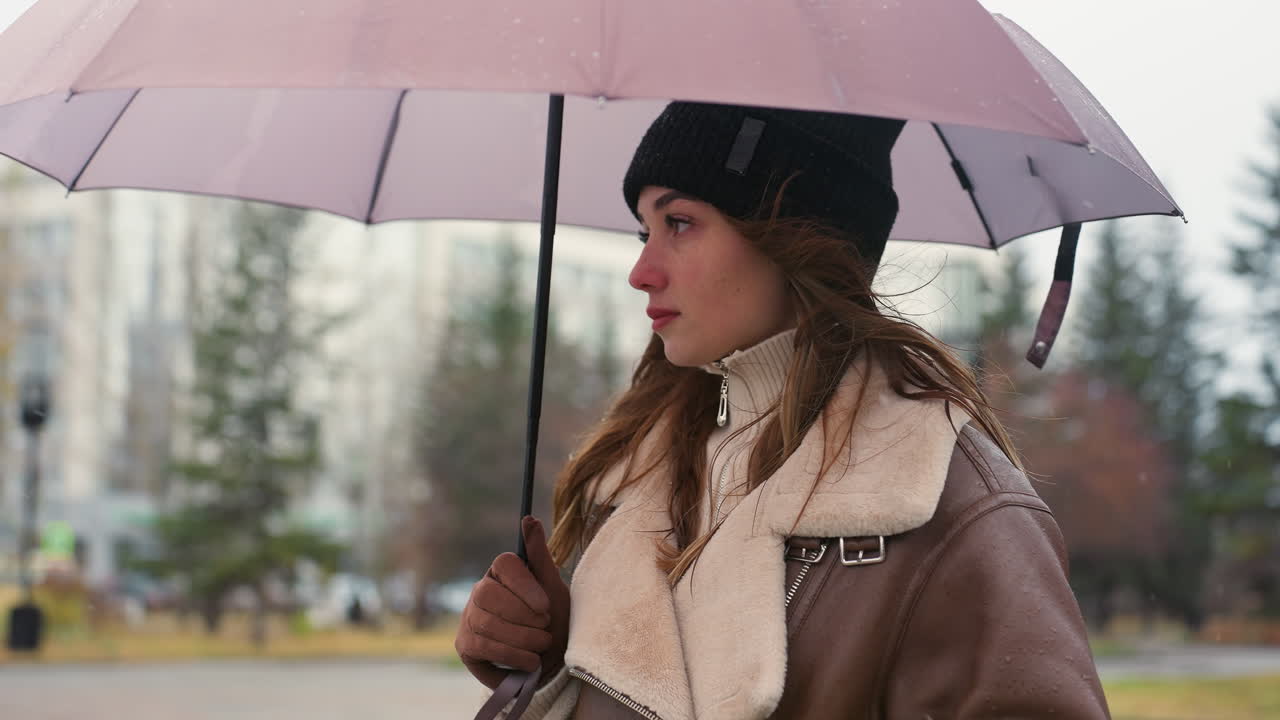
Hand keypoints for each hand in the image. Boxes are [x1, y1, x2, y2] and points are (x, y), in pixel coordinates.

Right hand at [455, 516, 570, 688]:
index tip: (545, 606)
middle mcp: (481, 590)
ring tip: (542, 645)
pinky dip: (512, 656)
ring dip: (522, 638)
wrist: (549, 660)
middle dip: (523, 616)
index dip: (524, 585)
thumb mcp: (553, 588)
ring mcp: (469, 617)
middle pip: (489, 594)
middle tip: (546, 627)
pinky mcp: (465, 644)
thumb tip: (529, 519)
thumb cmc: (552, 619)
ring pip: (488, 623)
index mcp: (502, 571)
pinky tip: (530, 661)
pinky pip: (484, 646)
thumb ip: (540, 555)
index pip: (504, 563)